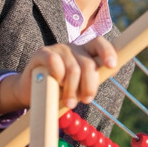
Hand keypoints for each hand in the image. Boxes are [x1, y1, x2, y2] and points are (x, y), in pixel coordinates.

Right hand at [0, 36, 116, 113]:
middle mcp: (73, 47)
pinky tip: (56, 83)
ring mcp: (58, 48)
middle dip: (90, 85)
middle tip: (86, 100)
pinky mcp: (42, 53)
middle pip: (88, 63)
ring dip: (72, 90)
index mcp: (86, 51)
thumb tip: (114, 69)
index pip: (99, 44)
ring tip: (69, 102)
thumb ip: (94, 76)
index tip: (112, 66)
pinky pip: (54, 63)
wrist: (32, 93)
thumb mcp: (80, 84)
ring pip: (73, 69)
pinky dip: (58, 76)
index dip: (108, 52)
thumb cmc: (62, 89)